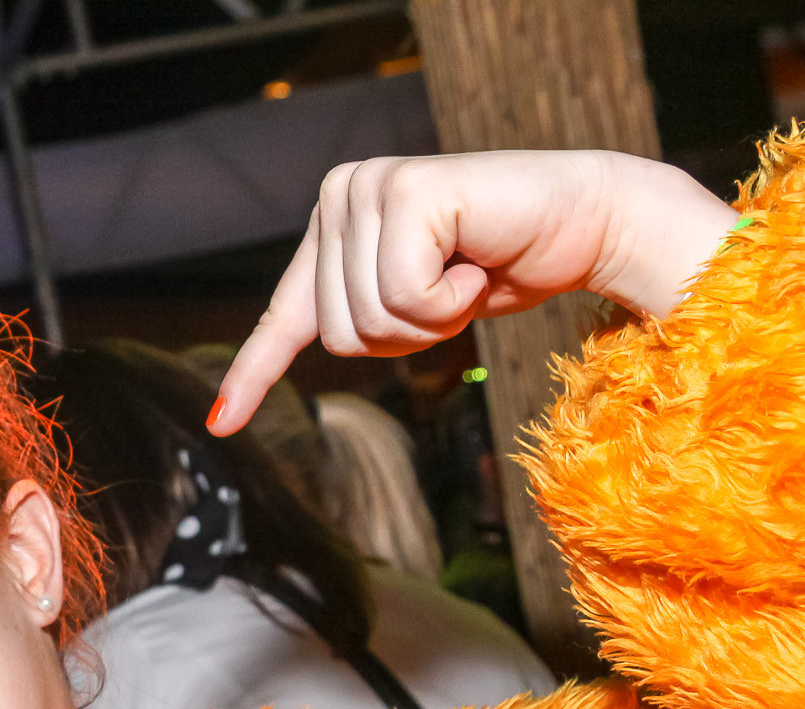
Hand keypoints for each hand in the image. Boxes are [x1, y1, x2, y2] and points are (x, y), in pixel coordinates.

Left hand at [212, 149, 737, 433]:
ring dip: (432, 319)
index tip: (220, 426)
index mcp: (330, 222)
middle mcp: (338, 194)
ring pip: (369, 322)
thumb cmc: (499, 264)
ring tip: (465, 271)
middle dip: (406, 336)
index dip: (254, 373)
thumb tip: (319, 342)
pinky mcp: (408, 191)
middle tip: (452, 290)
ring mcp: (369, 186)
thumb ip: (364, 310)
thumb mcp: (415, 301)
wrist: (584, 224)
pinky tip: (476, 259)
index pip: (283, 317)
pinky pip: (404, 296)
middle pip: (337, 335)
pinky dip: (450, 299)